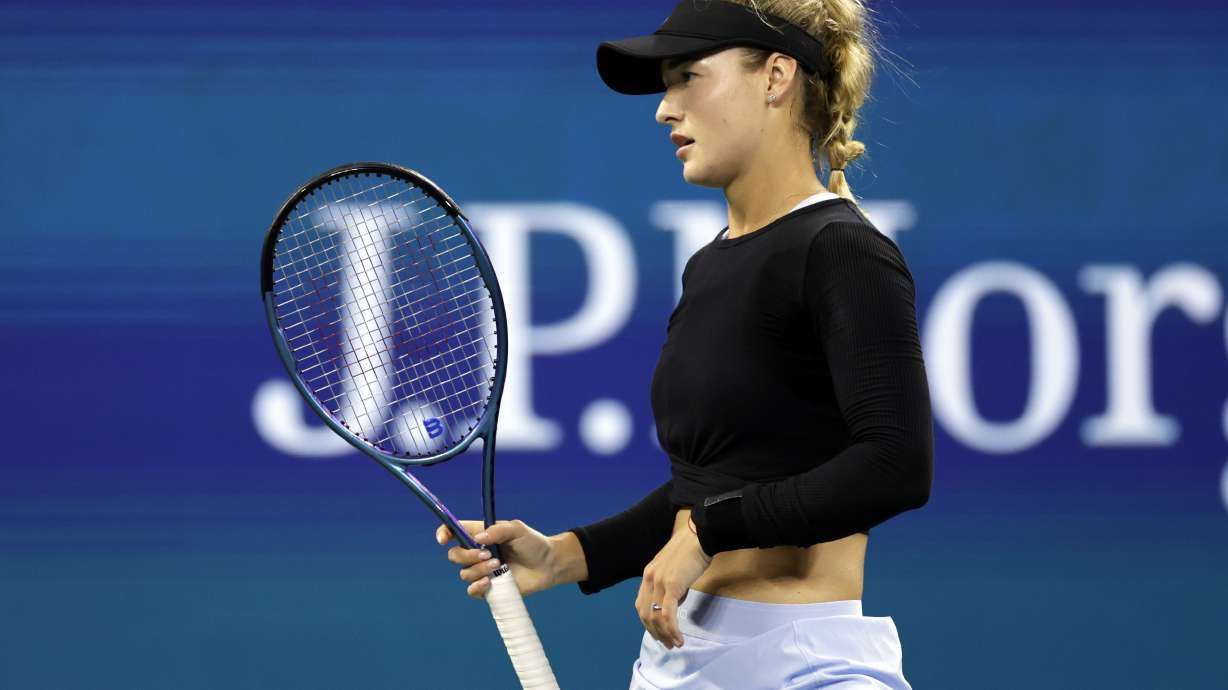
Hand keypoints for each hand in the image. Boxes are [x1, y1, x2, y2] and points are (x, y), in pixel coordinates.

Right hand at [436, 519, 557, 598]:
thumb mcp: (517, 529)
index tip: (443, 539)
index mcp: (480, 535)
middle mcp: (477, 553)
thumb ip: (498, 530)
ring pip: (464, 574)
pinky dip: (476, 586)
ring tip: (499, 566)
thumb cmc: (533, 543)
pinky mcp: (489, 588)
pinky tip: (489, 582)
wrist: (549, 564)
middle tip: (488, 554)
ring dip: (478, 570)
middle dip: (466, 555)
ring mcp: (482, 572)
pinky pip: (472, 591)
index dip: (444, 533)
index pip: (454, 532)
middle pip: (454, 555)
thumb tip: (477, 539)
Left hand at [635, 516, 712, 648]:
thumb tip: (675, 603)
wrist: (700, 537)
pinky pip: (668, 614)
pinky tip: (679, 638)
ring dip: (664, 634)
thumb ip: (670, 585)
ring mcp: (659, 582)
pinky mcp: (672, 586)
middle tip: (666, 644)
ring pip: (655, 617)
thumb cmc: (691, 551)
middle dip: (655, 633)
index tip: (659, 633)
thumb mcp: (675, 570)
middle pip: (645, 614)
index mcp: (648, 574)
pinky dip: (672, 629)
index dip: (648, 622)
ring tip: (674, 644)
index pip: (641, 605)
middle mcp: (649, 579)